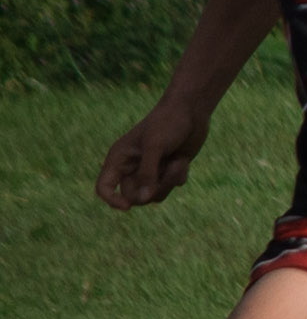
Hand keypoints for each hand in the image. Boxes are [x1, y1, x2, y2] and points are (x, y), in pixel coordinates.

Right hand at [96, 100, 211, 212]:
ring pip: (154, 194)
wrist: (191, 111)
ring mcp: (150, 170)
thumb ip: (148, 173)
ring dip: (168, 182)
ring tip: (178, 162)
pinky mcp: (168, 171)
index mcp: (119, 158)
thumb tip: (144, 198)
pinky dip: (178, 176)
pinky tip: (183, 160)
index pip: (104, 187)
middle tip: (166, 172)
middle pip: (134, 196)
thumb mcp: (155, 147)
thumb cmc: (168, 124)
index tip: (127, 207)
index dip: (112, 200)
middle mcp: (132, 167)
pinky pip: (170, 187)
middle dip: (152, 189)